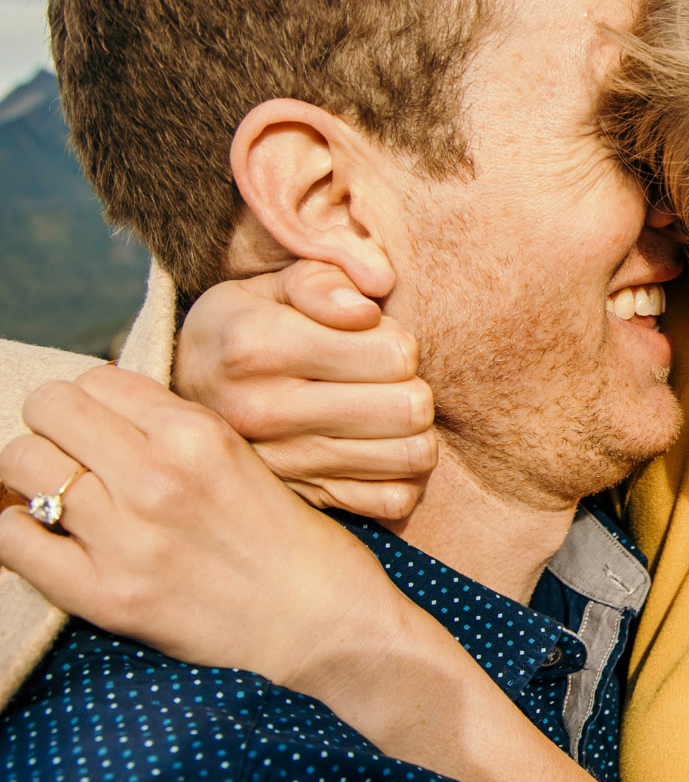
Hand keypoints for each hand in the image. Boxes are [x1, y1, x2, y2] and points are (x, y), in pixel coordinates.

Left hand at [0, 366, 404, 690]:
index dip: (95, 401)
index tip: (104, 426)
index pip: (97, 380)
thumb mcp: (244, 460)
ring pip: (22, 465)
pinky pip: (12, 539)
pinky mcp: (107, 596)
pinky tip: (48, 537)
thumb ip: (175, 433)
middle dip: (54, 427)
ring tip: (61, 496)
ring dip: (34, 475)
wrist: (326, 624)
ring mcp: (128, 539)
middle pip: (49, 411)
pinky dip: (18, 530)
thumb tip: (98, 414)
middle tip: (75, 456)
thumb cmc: (295, 542)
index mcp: (200, 436)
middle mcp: (159, 478)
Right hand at [175, 260, 435, 519]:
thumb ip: (323, 280)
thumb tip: (365, 310)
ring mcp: (285, 465)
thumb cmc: (244, 330)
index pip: (393, 355)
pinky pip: (395, 500)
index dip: (398, 342)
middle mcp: (266, 412)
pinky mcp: (305, 500)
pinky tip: (376, 450)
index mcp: (258, 346)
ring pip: (412, 456)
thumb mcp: (271, 286)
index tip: (374, 341)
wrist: (183, 403)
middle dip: (411, 386)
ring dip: (413, 431)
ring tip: (384, 413)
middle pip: (409, 408)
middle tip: (385, 380)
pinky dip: (400, 476)